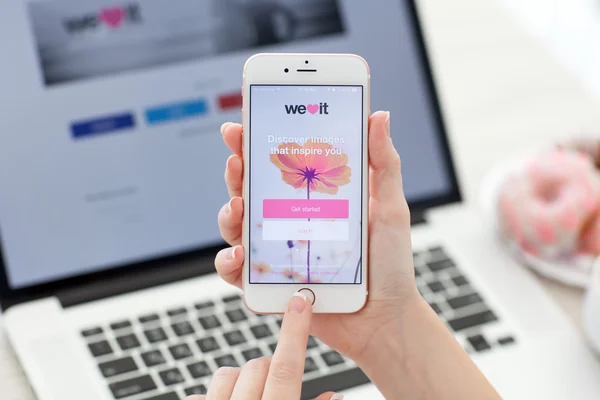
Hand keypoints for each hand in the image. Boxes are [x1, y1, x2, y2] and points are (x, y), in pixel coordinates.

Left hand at [186, 293, 341, 399]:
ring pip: (227, 373)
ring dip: (241, 380)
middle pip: (258, 365)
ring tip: (250, 397)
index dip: (295, 331)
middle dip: (270, 367)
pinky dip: (214, 396)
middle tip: (277, 380)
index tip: (300, 301)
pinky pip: (200, 394)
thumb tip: (336, 395)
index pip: (286, 366)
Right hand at [215, 111, 418, 361]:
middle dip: (236, 171)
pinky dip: (229, 263)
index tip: (243, 125)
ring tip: (238, 207)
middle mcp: (290, 221)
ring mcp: (276, 251)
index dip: (256, 143)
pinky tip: (240, 255)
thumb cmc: (390, 264)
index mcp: (313, 198)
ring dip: (228, 214)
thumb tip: (379, 115)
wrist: (385, 318)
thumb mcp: (391, 207)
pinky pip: (238, 272)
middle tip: (237, 161)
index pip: (278, 164)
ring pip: (236, 227)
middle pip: (250, 189)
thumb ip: (384, 163)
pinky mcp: (270, 283)